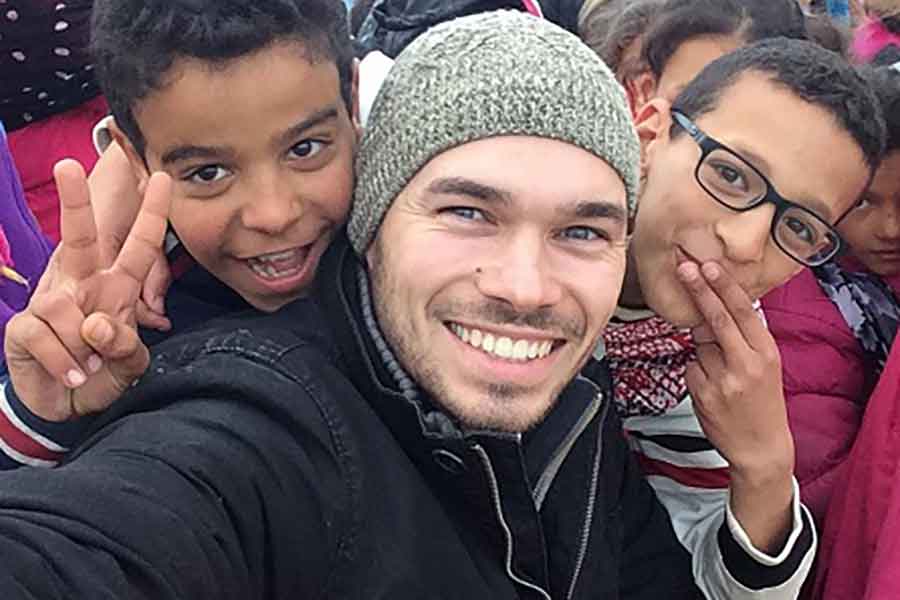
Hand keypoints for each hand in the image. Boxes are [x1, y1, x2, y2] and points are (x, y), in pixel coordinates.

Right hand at [4, 160, 171, 420]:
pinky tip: (73, 373)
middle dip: (74, 202)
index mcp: (117, 287)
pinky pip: (43, 336)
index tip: (163, 178)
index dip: (152, 215)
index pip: (139, 247)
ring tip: (91, 366)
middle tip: (68, 165)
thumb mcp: (131, 363)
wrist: (69, 407)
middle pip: (79, 238)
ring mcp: (49, 304)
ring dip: (82, 346)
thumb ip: (126, 345)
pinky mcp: (24, 326)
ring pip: (64, 307)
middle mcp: (83, 286)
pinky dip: (64, 361)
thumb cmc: (106, 373)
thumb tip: (95, 323)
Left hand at [677, 260, 794, 552]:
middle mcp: (746, 363)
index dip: (723, 286)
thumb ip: (743, 338)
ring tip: (723, 373)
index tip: (708, 264)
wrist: (761, 447)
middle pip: (716, 318)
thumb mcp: (765, 366)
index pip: (742, 311)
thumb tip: (714, 307)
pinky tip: (712, 388)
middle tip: (683, 266)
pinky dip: (697, 370)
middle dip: (698, 290)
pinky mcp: (702, 393)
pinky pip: (691, 367)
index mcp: (766, 352)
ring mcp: (722, 379)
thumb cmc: (763, 401)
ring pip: (699, 345)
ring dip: (703, 349)